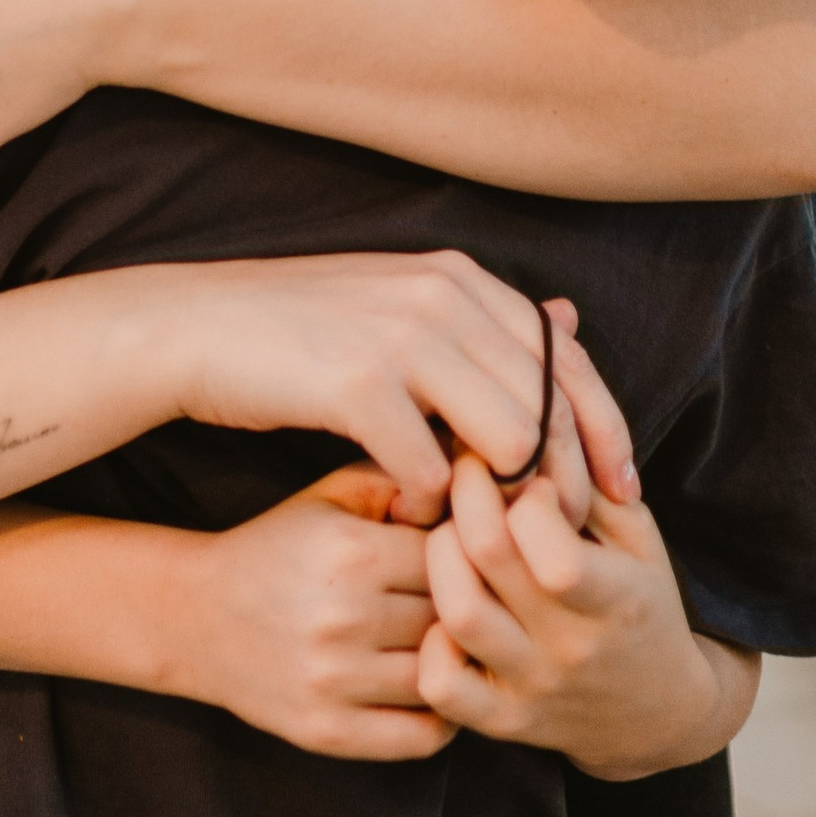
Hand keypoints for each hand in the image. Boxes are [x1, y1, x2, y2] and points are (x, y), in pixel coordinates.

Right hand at [157, 258, 634, 531]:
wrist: (192, 329)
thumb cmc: (297, 332)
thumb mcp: (397, 304)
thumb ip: (478, 320)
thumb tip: (571, 318)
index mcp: (459, 277)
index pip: (568, 359)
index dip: (605, 428)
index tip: (623, 490)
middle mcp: (442, 296)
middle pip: (549, 405)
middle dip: (567, 480)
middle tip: (566, 538)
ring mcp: (402, 337)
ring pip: (506, 440)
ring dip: (504, 500)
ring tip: (491, 538)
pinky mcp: (358, 384)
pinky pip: (429, 468)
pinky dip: (429, 505)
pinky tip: (412, 520)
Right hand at [176, 468, 452, 760]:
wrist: (197, 617)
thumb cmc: (278, 548)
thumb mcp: (329, 495)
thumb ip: (399, 478)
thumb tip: (474, 483)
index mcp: (351, 552)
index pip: (455, 557)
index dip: (463, 558)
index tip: (458, 563)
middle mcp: (343, 617)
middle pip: (452, 618)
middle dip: (461, 611)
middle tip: (465, 609)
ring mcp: (334, 680)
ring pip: (443, 675)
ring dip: (453, 664)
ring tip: (452, 649)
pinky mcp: (326, 731)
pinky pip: (422, 736)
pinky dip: (441, 717)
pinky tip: (432, 690)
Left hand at [418, 457, 753, 778]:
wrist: (659, 714)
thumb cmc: (643, 606)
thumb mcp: (640, 539)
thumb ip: (589, 489)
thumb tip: (526, 435)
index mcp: (618, 601)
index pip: (553, 549)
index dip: (527, 494)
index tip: (527, 476)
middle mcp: (573, 649)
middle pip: (488, 558)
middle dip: (468, 495)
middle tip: (468, 475)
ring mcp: (533, 688)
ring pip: (458, 613)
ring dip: (441, 556)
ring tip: (452, 535)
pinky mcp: (502, 721)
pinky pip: (440, 685)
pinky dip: (429, 642)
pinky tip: (443, 609)